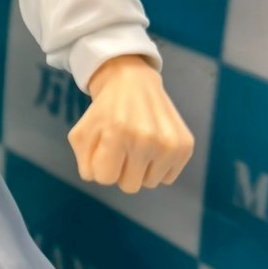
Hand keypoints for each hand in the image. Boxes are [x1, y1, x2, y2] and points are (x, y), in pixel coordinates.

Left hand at [68, 55, 193, 193]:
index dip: (102, 167)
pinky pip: (168, 177)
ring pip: (150, 183)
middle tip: (122, 147)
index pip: (106, 178)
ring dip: (142, 169)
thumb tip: (98, 178)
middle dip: (122, 170)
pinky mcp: (185, 145)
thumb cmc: (104, 112)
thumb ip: (84, 163)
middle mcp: (146, 138)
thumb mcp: (82, 132)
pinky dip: (159, 167)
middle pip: (130, 185)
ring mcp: (169, 142)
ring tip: (138, 144)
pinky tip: (153, 145)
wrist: (133, 82)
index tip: (105, 150)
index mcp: (117, 133)